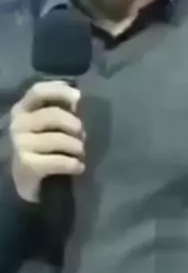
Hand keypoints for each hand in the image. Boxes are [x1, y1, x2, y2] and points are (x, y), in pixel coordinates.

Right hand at [9, 81, 85, 202]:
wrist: (26, 181)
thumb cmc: (42, 147)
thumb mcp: (46, 125)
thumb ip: (59, 110)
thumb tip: (78, 98)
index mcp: (22, 109)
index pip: (38, 91)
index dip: (60, 91)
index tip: (78, 97)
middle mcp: (18, 124)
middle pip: (54, 115)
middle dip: (75, 125)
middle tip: (83, 136)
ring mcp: (20, 145)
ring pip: (60, 139)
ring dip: (77, 147)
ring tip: (81, 153)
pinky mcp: (27, 165)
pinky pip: (60, 161)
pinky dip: (74, 164)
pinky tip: (78, 167)